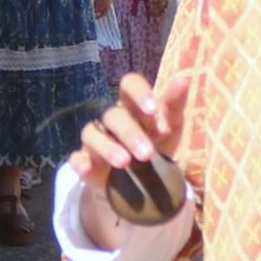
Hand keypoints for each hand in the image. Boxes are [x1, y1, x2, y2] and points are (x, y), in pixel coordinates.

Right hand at [66, 70, 187, 249]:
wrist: (143, 183)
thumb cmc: (157, 146)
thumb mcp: (170, 128)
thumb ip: (174, 105)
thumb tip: (185, 77)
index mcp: (133, 106)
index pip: (129, 84)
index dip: (139, 92)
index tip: (153, 109)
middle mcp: (112, 119)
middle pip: (113, 115)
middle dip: (130, 133)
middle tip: (147, 154)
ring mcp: (96, 140)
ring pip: (92, 134)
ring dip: (108, 147)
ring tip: (124, 163)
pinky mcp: (86, 162)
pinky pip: (76, 158)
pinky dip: (79, 162)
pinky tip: (87, 168)